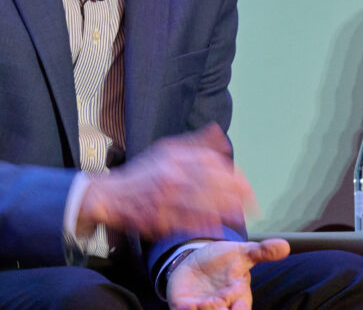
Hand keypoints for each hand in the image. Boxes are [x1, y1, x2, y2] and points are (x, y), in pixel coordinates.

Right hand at [77, 124, 254, 239]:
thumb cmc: (141, 174)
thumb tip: (219, 133)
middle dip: (236, 193)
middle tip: (252, 203)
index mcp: (174, 156)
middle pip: (212, 181)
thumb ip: (195, 143)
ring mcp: (165, 196)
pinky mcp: (159, 216)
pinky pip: (186, 221)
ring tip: (241, 217)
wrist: (111, 195)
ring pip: (202, 203)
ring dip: (225, 211)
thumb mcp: (166, 151)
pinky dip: (204, 225)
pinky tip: (217, 229)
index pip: (212, 161)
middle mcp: (171, 173)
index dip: (232, 173)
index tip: (246, 185)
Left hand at [167, 239, 289, 309]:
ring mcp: (202, 307)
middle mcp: (221, 306)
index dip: (239, 308)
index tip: (236, 299)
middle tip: (217, 304)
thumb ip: (262, 252)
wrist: (196, 259)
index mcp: (237, 296)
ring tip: (201, 305)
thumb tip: (284, 245)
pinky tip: (187, 305)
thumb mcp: (242, 253)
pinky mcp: (184, 305)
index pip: (242, 309)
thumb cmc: (224, 261)